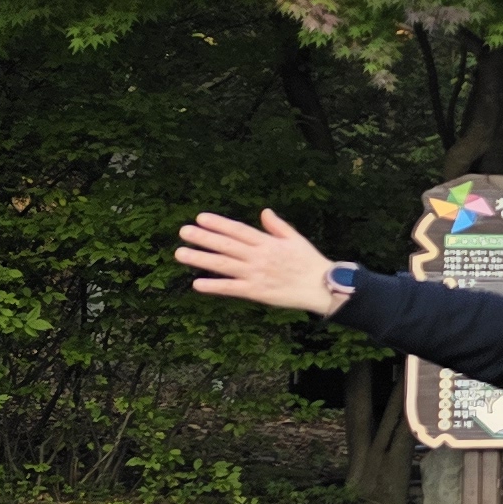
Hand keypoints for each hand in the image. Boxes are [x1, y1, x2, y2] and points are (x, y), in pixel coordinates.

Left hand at [178, 209, 348, 315]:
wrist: (322, 287)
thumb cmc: (310, 262)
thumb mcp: (296, 239)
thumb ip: (278, 226)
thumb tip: (264, 212)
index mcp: (268, 243)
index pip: (239, 230)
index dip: (219, 224)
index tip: (201, 218)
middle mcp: (259, 257)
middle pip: (227, 245)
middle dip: (204, 238)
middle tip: (183, 232)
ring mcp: (256, 274)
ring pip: (224, 265)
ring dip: (201, 259)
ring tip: (180, 253)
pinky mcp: (256, 292)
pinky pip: (231, 288)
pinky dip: (214, 286)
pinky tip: (197, 284)